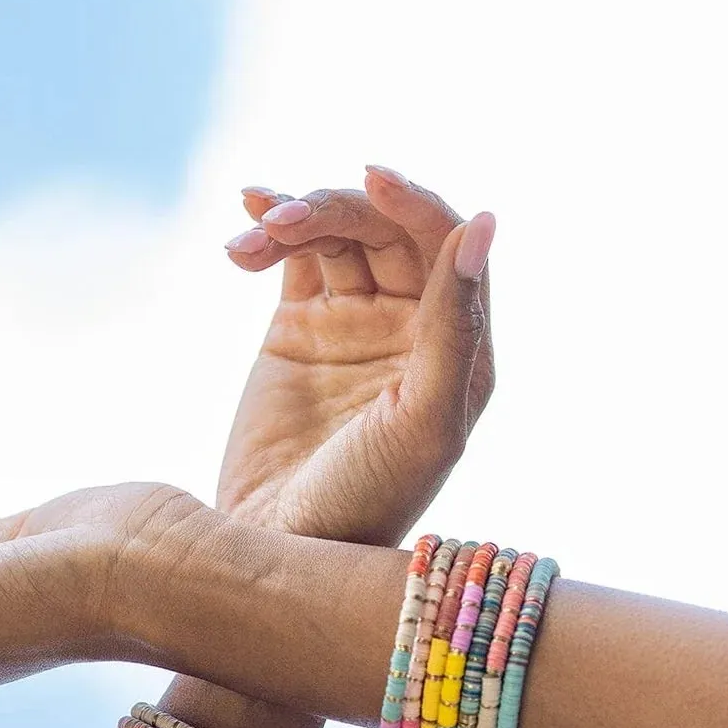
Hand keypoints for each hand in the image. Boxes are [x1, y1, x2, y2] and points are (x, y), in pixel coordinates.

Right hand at [218, 166, 494, 546]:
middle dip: (337, 208)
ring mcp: (355, 323)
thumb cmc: (366, 502)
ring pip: (337, 232)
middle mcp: (412, 328)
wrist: (277, 549)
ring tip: (251, 239)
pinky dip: (269, 228)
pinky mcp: (300, 327)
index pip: (446, 243)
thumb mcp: (424, 422)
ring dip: (295, 217)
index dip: (413, 202)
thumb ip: (455, 326)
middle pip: (385, 228)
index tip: (371, 178)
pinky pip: (294, 255)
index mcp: (460, 348)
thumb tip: (482, 222)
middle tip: (285, 223)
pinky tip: (245, 223)